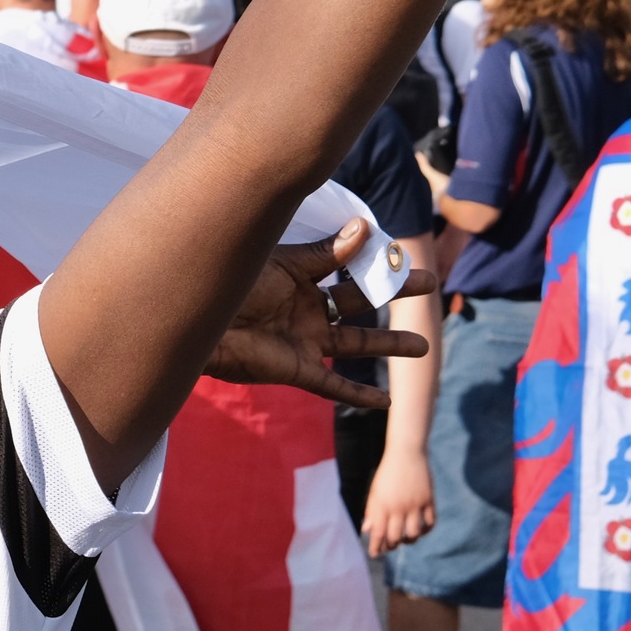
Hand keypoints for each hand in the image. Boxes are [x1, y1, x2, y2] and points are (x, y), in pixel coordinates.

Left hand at [201, 221, 432, 408]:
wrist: (200, 320)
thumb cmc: (234, 285)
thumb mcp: (284, 265)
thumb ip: (326, 253)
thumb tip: (366, 227)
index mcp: (299, 279)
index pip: (346, 268)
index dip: (374, 262)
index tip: (404, 254)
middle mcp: (305, 309)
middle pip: (359, 302)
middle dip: (394, 294)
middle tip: (430, 284)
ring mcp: (302, 340)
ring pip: (355, 343)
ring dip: (388, 344)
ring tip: (422, 345)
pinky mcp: (295, 369)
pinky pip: (332, 386)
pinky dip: (359, 395)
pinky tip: (386, 403)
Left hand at [362, 451, 437, 555]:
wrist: (406, 454)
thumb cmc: (387, 473)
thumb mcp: (375, 491)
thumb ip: (371, 511)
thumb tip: (366, 530)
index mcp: (381, 505)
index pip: (378, 533)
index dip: (376, 547)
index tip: (375, 554)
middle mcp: (398, 507)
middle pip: (396, 536)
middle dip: (391, 546)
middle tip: (389, 547)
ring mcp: (415, 504)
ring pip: (414, 533)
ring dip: (409, 541)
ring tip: (405, 540)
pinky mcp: (429, 500)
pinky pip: (430, 522)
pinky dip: (426, 530)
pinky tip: (421, 531)